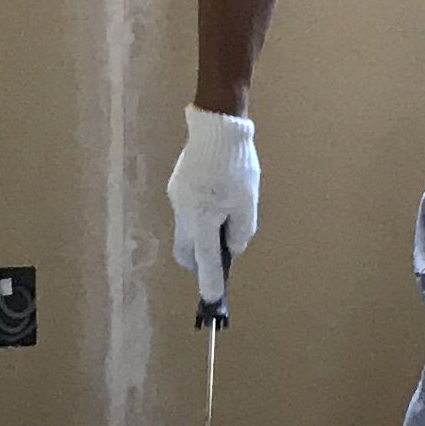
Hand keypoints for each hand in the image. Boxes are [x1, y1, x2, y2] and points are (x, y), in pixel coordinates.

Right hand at [169, 106, 257, 294]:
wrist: (216, 125)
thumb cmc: (236, 165)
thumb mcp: (247, 201)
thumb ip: (241, 230)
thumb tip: (231, 247)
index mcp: (202, 220)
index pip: (206, 261)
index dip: (210, 282)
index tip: (212, 300)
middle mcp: (184, 213)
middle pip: (187, 251)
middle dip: (199, 263)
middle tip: (216, 262)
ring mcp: (177, 198)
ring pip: (186, 229)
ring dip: (201, 234)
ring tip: (224, 219)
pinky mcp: (177, 185)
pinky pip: (187, 209)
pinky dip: (199, 214)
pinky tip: (215, 198)